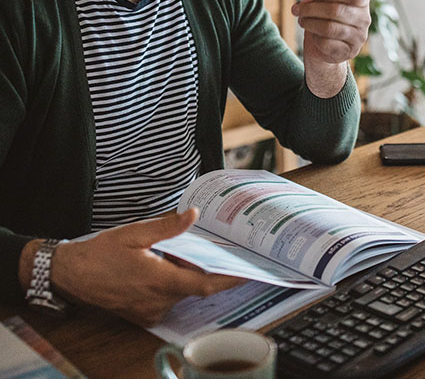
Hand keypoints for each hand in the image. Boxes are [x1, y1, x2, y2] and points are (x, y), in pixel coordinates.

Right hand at [49, 209, 244, 325]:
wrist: (70, 275)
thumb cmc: (100, 254)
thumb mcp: (136, 233)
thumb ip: (168, 227)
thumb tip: (193, 216)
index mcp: (159, 280)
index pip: (205, 285)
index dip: (228, 280)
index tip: (247, 273)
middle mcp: (158, 300)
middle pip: (195, 286)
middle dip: (205, 268)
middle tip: (218, 249)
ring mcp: (150, 310)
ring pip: (181, 292)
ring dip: (187, 274)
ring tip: (183, 252)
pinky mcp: (143, 314)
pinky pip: (168, 298)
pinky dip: (174, 282)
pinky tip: (167, 264)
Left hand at [291, 0, 370, 95]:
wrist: (325, 45)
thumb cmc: (326, 15)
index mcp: (362, 1)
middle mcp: (365, 19)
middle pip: (336, 10)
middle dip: (311, 8)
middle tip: (297, 9)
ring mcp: (358, 38)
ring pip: (329, 28)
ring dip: (309, 22)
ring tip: (302, 20)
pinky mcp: (348, 52)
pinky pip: (326, 43)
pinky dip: (314, 37)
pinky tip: (312, 34)